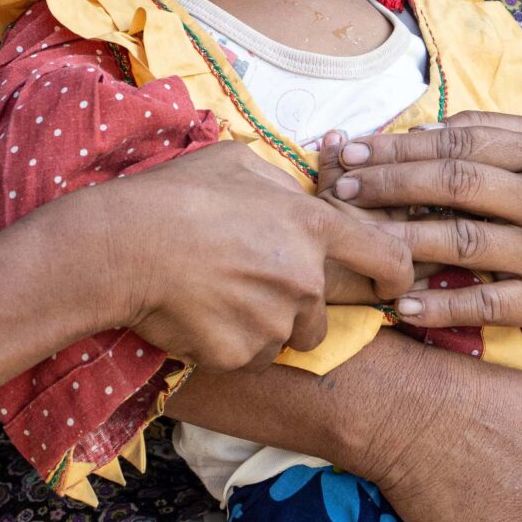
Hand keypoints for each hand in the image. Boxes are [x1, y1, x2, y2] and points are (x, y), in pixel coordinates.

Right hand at [88, 143, 413, 371]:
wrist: (125, 245)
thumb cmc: (179, 194)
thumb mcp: (240, 163)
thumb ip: (283, 186)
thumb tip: (297, 198)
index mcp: (313, 227)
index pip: (388, 258)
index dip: (396, 277)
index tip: (391, 287)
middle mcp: (305, 280)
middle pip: (322, 314)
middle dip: (297, 309)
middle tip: (249, 288)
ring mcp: (274, 322)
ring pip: (283, 338)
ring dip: (260, 326)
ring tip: (215, 296)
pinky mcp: (241, 355)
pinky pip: (245, 357)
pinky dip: (226, 344)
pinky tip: (195, 315)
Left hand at [320, 112, 521, 329]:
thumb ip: (497, 132)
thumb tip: (422, 128)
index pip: (461, 141)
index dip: (401, 145)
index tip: (354, 150)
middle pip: (456, 184)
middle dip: (391, 183)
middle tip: (342, 186)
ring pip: (466, 242)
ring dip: (404, 240)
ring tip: (359, 237)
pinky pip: (488, 305)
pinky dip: (443, 306)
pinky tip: (403, 304)